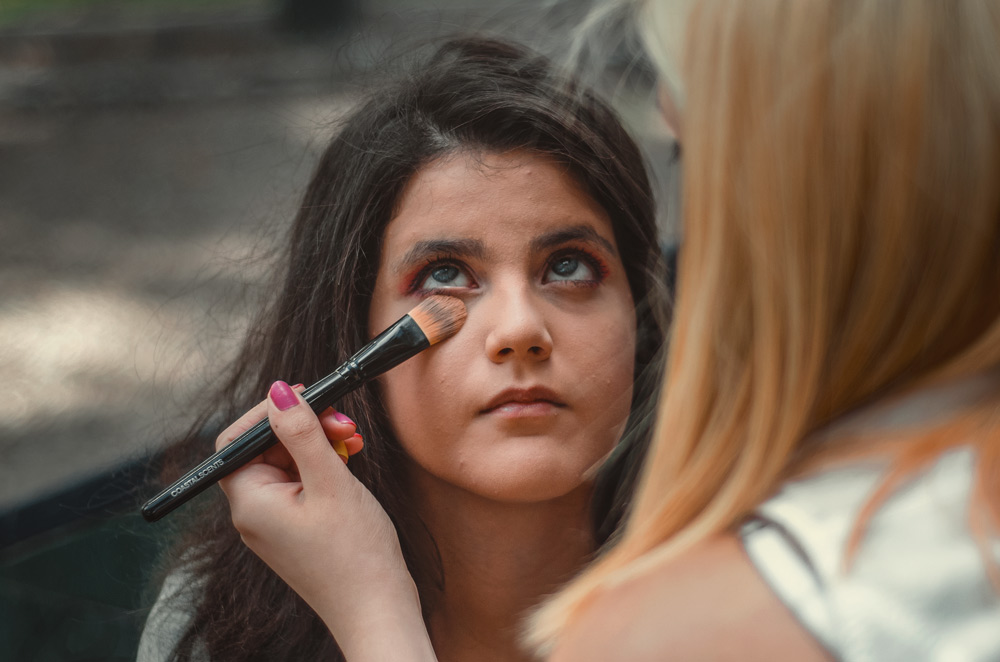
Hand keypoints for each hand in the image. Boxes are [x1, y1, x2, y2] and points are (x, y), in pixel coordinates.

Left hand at [216, 380, 436, 661]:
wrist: (377, 610)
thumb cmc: (355, 555)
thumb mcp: (331, 482)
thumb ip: (302, 433)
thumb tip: (279, 391)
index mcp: (251, 501)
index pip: (238, 439)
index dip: (267, 412)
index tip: (304, 396)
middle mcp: (254, 513)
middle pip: (265, 448)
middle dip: (303, 427)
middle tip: (342, 422)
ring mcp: (274, 523)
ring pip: (286, 463)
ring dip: (317, 444)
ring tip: (352, 441)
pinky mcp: (295, 529)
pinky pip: (300, 484)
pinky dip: (322, 466)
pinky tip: (348, 461)